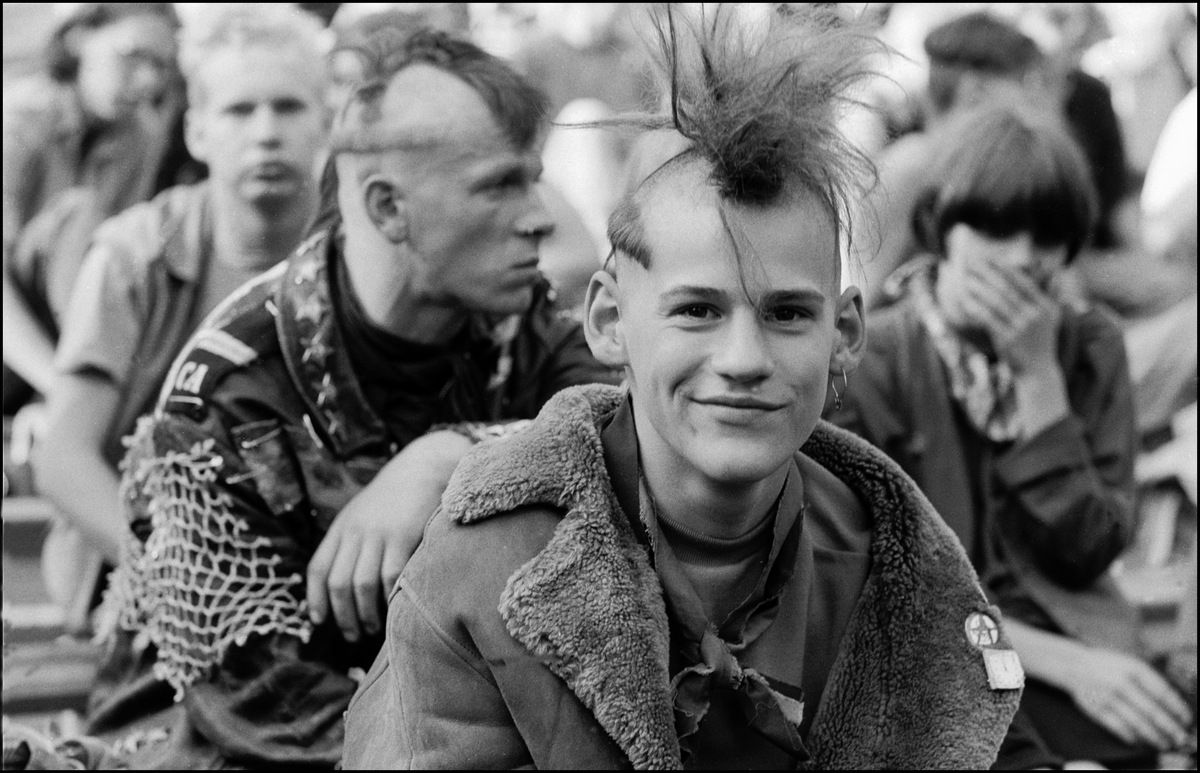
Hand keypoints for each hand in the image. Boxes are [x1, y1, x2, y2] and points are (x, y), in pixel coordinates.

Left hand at [306, 431, 472, 641]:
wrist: (424, 466)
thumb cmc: (396, 497)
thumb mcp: (363, 513)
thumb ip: (351, 541)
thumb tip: (342, 583)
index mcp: (342, 527)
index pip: (318, 569)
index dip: (315, 599)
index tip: (319, 621)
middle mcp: (356, 531)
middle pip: (339, 583)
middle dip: (343, 616)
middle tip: (353, 635)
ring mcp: (379, 533)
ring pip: (363, 584)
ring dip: (365, 613)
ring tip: (372, 628)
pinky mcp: (403, 535)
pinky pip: (391, 576)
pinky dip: (390, 598)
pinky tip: (394, 609)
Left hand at [957, 259, 1062, 374]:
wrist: (1038, 372)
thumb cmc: (1040, 341)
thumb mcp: (1051, 318)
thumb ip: (1051, 295)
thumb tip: (1055, 272)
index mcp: (1047, 307)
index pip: (1023, 282)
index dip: (1004, 269)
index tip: (989, 259)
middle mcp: (1035, 316)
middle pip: (1006, 289)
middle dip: (987, 273)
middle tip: (971, 262)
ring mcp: (1021, 328)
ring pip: (995, 302)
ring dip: (978, 287)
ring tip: (964, 277)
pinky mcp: (1007, 339)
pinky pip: (987, 318)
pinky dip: (975, 307)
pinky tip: (964, 299)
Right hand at [1065, 647, 1193, 750]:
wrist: (1073, 665)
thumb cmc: (1107, 665)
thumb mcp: (1129, 662)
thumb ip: (1150, 679)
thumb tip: (1173, 703)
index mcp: (1133, 669)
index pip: (1162, 692)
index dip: (1177, 709)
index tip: (1186, 719)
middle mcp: (1121, 683)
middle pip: (1152, 711)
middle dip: (1169, 728)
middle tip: (1179, 738)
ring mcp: (1108, 697)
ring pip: (1137, 723)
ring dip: (1153, 736)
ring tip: (1163, 743)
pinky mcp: (1096, 710)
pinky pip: (1118, 728)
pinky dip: (1131, 737)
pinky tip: (1140, 741)